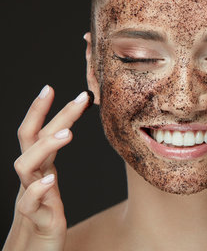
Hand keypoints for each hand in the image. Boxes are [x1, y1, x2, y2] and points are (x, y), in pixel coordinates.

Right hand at [3, 86, 92, 250]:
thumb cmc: (43, 217)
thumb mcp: (49, 184)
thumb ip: (51, 161)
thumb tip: (64, 130)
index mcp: (39, 168)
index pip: (37, 132)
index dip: (46, 110)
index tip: (57, 87)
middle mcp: (32, 178)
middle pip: (31, 139)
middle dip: (49, 114)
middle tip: (80, 97)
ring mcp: (32, 197)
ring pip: (25, 167)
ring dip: (46, 147)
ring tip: (69, 134)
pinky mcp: (37, 220)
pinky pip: (29, 204)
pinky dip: (37, 191)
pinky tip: (51, 181)